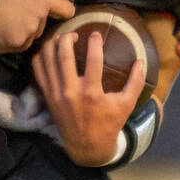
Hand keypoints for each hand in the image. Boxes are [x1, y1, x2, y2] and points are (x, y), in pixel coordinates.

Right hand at [0, 0, 70, 54]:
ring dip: (16, 37)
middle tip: (9, 20)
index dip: (62, 16)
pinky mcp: (17, 40)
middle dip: (27, 27)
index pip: (66, 10)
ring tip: (1, 27)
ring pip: (27, 40)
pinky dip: (4, 45)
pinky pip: (13, 48)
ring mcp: (29, 29)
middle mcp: (40, 15)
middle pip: (39, 29)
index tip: (57, 18)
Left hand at [33, 29, 145, 165]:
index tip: (95, 33)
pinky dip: (41, 57)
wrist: (87, 147)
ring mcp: (56, 94)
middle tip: (74, 33)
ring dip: (52, 44)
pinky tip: (49, 51)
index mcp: (92, 93)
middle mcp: (71, 91)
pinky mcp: (47, 96)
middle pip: (63, 55)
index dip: (94, 42)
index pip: (93, 60)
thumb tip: (141, 60)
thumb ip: (135, 82)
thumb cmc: (108, 124)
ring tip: (61, 38)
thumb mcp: (126, 105)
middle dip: (67, 37)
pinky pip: (38, 71)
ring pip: (47, 61)